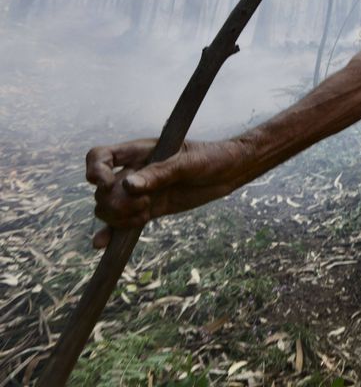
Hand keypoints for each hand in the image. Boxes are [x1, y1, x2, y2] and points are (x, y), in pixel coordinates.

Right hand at [85, 138, 247, 248]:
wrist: (230, 171)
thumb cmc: (211, 157)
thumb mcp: (188, 162)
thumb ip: (160, 173)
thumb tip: (128, 186)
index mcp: (139, 151)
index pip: (100, 156)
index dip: (95, 170)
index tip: (105, 184)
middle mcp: (134, 171)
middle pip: (102, 190)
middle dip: (115, 202)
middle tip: (144, 203)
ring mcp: (140, 192)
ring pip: (109, 207)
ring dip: (119, 216)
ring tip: (145, 214)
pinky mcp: (149, 209)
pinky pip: (123, 222)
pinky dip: (111, 232)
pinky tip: (102, 244)